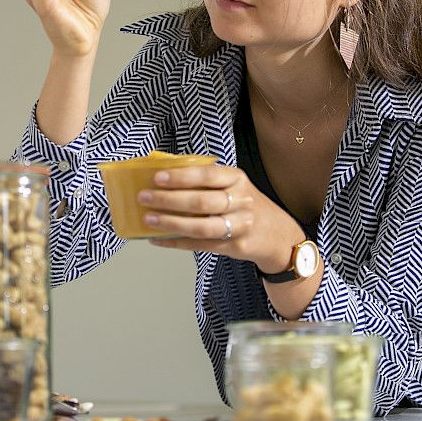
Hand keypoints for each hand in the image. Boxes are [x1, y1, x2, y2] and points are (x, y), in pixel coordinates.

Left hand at [138, 164, 306, 272]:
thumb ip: (206, 180)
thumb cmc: (245, 205)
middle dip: (168, 200)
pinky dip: (176, 242)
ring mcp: (239, 226)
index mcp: (238, 179)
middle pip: (201, 202)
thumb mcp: (234, 185)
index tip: (156, 178)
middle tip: (144, 197)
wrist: (277, 235)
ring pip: (201, 227)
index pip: (207, 176)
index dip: (180, 177)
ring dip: (171, 223)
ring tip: (148, 219)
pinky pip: (200, 245)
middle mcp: (241, 201)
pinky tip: (157, 239)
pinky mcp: (234, 247)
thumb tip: (164, 172)